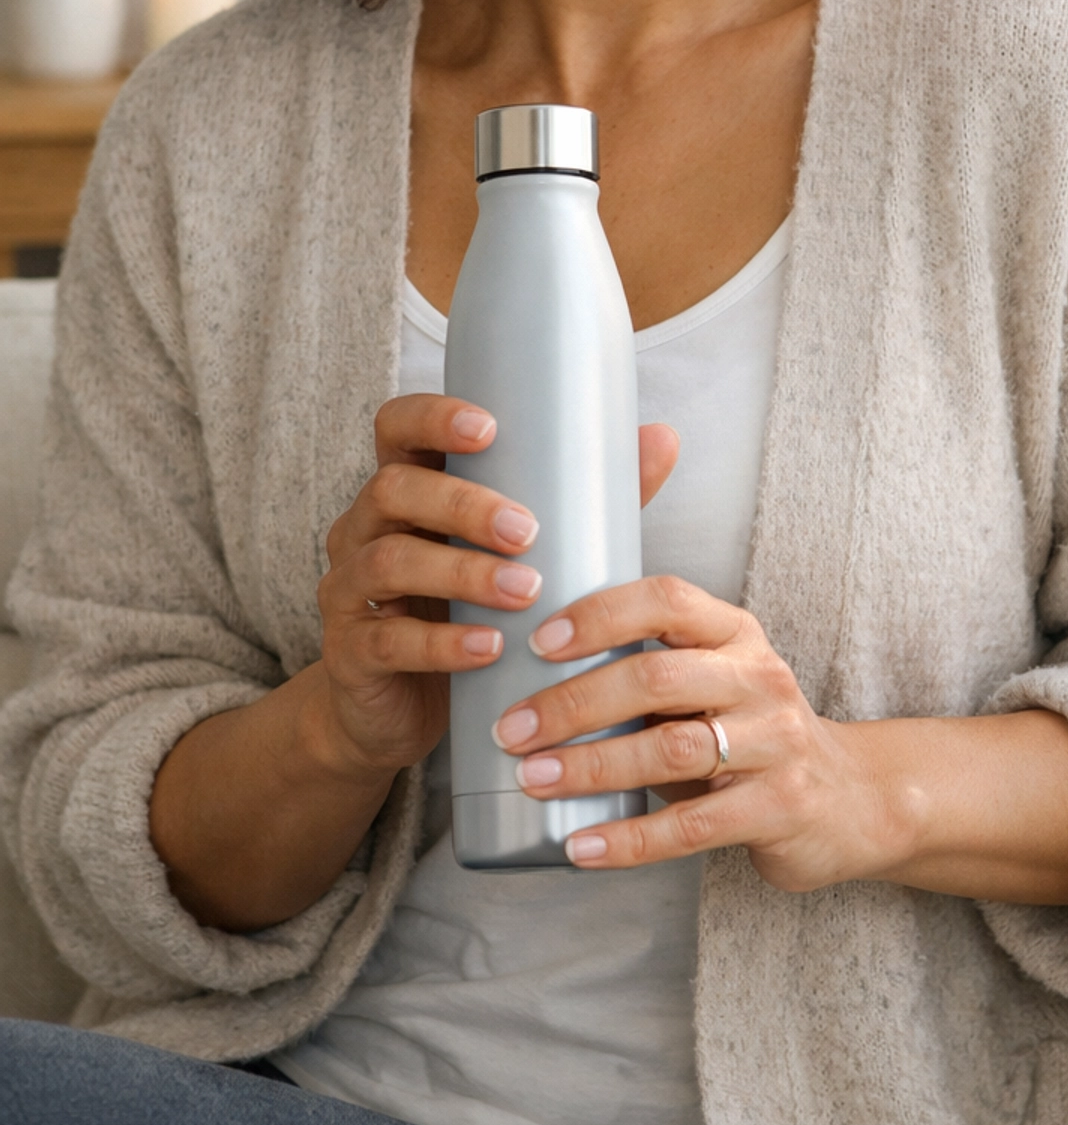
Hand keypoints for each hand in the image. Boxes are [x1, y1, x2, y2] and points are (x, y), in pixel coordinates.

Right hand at [314, 396, 678, 780]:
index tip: (491, 429)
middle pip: (393, 488)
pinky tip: (490, 648)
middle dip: (463, 504)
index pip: (397, 425)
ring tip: (525, 593)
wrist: (399, 707)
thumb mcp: (520, 553)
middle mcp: (365, 526)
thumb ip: (583, 499)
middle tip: (530, 532)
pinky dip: (442, 643)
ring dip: (462, 572)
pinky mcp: (349, 651)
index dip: (434, 417)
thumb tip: (662, 438)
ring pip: (389, 560)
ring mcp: (348, 588)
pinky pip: (386, 638)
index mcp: (407, 487)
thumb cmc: (469, 609)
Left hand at [493, 576, 893, 890]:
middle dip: (574, 703)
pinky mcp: (779, 808)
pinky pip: (692, 827)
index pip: (667, 600)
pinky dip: (628, 840)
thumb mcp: (717, 684)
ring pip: (670, 750)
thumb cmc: (753, 736)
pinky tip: (581, 846)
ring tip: (532, 780)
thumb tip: (535, 683)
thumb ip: (652, 674)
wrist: (853, 798)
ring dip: (591, 767)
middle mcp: (760, 678)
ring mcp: (776, 744)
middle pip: (656, 677)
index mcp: (737, 634)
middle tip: (512, 730)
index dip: (600, 615)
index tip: (538, 643)